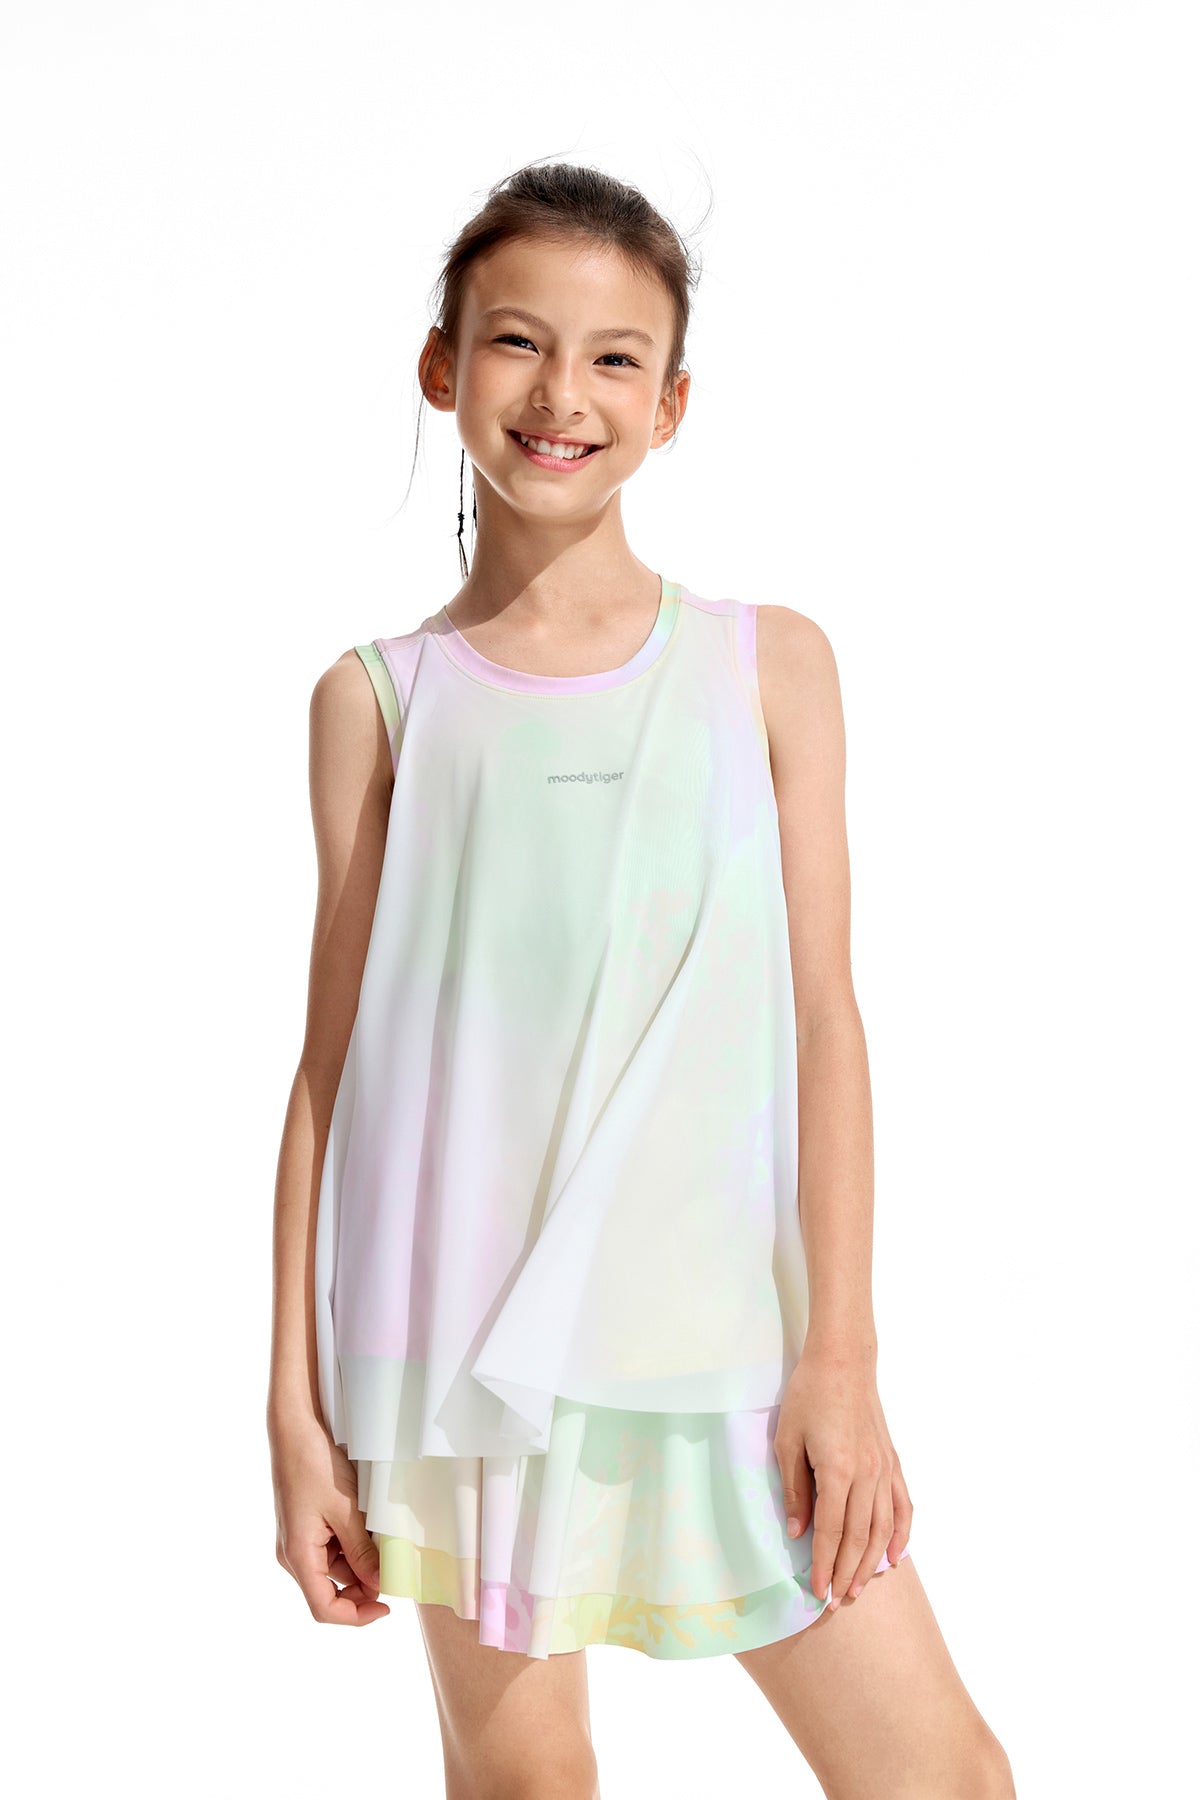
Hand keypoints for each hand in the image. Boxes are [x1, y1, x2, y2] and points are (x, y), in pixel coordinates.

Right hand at [269, 1410, 390, 1626]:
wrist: (294, 1428)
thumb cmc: (314, 1465)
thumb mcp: (345, 1510)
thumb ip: (362, 1551)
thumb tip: (379, 1586)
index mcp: (298, 1556)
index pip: (325, 1608)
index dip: (357, 1616)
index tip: (387, 1608)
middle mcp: (294, 1554)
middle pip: (331, 1589)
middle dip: (363, 1585)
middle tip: (393, 1567)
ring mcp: (299, 1540)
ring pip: (335, 1568)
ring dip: (360, 1561)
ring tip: (382, 1536)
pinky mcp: (305, 1526)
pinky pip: (331, 1548)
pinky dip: (352, 1545)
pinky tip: (368, 1525)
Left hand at [772, 1342, 912, 1609]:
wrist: (843, 1362)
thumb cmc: (808, 1396)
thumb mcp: (787, 1440)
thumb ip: (794, 1489)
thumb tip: (797, 1532)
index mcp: (838, 1470)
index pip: (832, 1531)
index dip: (824, 1565)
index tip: (817, 1592)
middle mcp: (867, 1474)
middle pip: (860, 1537)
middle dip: (847, 1573)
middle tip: (836, 1603)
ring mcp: (884, 1469)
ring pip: (883, 1528)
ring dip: (872, 1562)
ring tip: (859, 1588)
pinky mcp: (892, 1462)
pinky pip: (902, 1506)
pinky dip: (901, 1534)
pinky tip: (896, 1555)